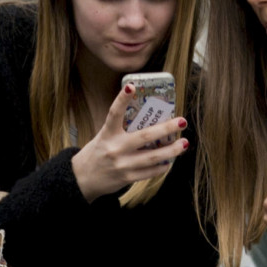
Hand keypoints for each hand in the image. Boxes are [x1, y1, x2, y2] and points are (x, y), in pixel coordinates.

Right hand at [70, 86, 188, 201]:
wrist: (82, 179)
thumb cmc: (97, 153)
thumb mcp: (104, 136)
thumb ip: (122, 129)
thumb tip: (150, 119)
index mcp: (107, 134)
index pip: (114, 113)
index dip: (122, 99)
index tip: (132, 86)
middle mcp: (114, 148)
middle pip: (144, 137)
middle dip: (166, 128)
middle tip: (181, 121)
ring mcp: (122, 164)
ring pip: (152, 157)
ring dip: (171, 150)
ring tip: (184, 143)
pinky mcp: (127, 178)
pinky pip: (150, 172)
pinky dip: (162, 166)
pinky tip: (170, 160)